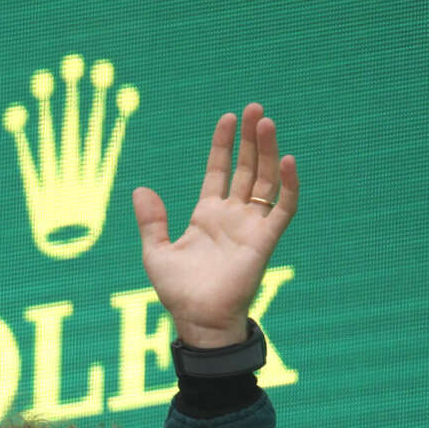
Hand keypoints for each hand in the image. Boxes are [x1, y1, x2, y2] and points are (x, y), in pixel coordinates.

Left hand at [131, 103, 298, 348]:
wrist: (197, 319)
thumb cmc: (177, 292)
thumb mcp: (155, 252)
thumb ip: (150, 221)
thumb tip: (140, 188)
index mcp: (207, 215)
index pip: (219, 170)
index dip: (223, 144)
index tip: (227, 118)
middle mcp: (232, 216)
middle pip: (247, 169)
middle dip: (251, 139)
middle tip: (255, 108)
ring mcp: (250, 226)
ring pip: (265, 181)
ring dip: (268, 152)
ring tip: (266, 123)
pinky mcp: (265, 240)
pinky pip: (283, 209)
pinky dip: (288, 186)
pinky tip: (288, 161)